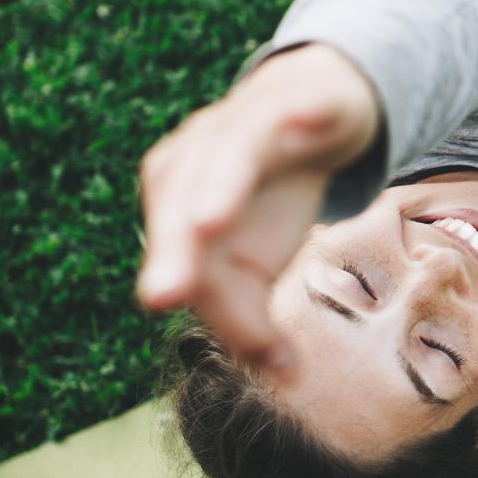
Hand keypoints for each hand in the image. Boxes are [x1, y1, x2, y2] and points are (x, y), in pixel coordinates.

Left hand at [135, 43, 379, 369]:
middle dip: (172, 253)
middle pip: (180, 208)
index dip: (219, 308)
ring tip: (208, 224)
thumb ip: (252, 317)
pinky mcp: (295, 99)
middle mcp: (197, 157)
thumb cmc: (275, 195)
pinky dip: (297, 115)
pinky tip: (301, 122)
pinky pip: (294, 106)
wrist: (314, 105)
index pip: (188, 266)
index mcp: (176, 205)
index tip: (261, 354)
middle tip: (164, 298)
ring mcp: (245, 124)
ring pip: (227, 156)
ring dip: (218, 187)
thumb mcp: (262, 260)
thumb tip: (282, 378)